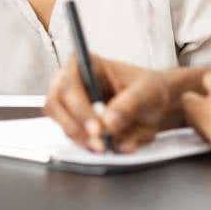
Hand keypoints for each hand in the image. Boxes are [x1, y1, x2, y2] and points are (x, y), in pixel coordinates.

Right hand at [44, 55, 172, 152]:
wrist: (154, 104)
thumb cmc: (149, 89)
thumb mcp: (147, 92)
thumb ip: (129, 105)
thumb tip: (109, 123)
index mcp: (87, 63)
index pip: (69, 83)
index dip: (79, 108)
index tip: (97, 129)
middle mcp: (71, 80)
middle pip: (56, 105)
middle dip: (77, 128)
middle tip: (101, 144)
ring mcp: (69, 102)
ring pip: (62, 124)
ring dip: (83, 140)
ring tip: (108, 146)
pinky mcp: (74, 121)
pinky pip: (73, 137)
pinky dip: (89, 145)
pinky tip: (108, 145)